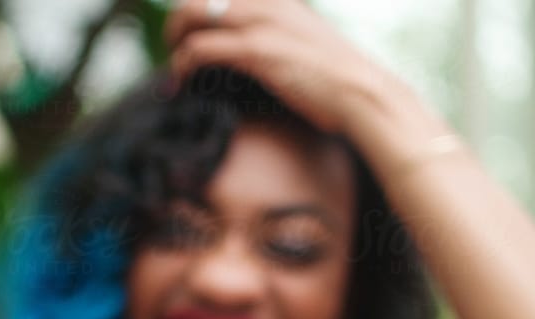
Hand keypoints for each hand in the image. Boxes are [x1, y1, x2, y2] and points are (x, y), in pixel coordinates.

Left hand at [165, 0, 388, 134]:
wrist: (361, 93)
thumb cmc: (337, 80)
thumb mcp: (307, 42)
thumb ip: (280, 35)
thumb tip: (256, 51)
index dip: (196, 8)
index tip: (189, 32)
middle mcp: (265, 1)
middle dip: (177, 22)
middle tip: (174, 49)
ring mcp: (259, 23)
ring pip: (191, 13)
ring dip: (174, 41)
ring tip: (173, 67)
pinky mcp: (255, 51)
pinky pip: (199, 49)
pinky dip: (181, 65)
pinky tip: (180, 82)